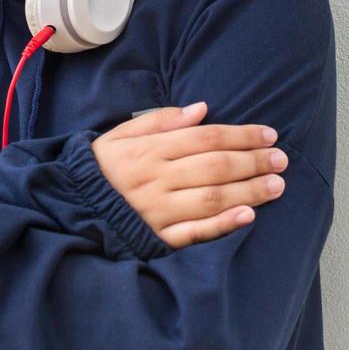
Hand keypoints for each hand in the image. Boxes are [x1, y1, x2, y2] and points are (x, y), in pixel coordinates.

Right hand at [91, 102, 287, 249]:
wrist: (67, 208)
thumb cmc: (99, 168)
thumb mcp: (120, 135)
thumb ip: (159, 120)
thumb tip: (201, 110)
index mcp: (148, 150)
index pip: (204, 137)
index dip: (241, 135)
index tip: (268, 134)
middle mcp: (155, 179)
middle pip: (215, 166)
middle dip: (253, 161)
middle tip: (281, 159)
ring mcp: (157, 211)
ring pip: (212, 198)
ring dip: (249, 191)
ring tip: (277, 185)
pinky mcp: (156, 239)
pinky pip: (195, 233)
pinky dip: (223, 225)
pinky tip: (248, 215)